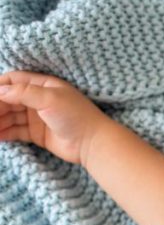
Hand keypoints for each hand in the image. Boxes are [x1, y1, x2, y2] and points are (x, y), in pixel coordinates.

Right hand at [0, 71, 114, 165]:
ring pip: (10, 116)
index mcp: (44, 86)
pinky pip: (16, 131)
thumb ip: (23, 93)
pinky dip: (4, 132)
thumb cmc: (76, 116)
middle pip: (9, 99)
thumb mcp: (50, 99)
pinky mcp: (38, 134)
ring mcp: (38, 117)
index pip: (14, 80)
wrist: (93, 144)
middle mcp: (39, 100)